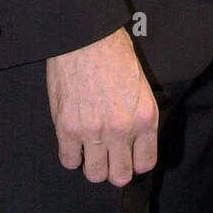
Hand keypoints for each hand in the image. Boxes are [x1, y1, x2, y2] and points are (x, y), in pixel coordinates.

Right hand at [46, 27, 157, 185]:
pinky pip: (69, 161)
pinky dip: (72, 155)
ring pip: (95, 174)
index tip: (129, 157)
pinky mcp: (67, 128)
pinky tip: (74, 141)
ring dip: (93, 165)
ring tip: (91, 149)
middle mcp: (121, 129)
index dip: (136, 162)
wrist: (86, 36)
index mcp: (144, 117)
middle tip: (109, 157)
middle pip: (120, 176)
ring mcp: (93, 131)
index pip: (145, 164)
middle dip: (115, 169)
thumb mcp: (141, 85)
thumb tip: (134, 140)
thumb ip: (139, 116)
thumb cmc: (114, 52)